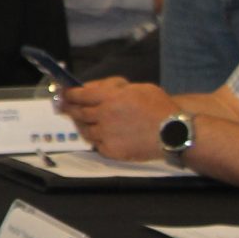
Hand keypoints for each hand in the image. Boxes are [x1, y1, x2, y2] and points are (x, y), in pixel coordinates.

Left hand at [61, 79, 179, 161]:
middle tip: (64, 107)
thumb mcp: (139, 88)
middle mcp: (105, 115)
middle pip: (78, 112)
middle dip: (69, 108)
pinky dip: (94, 138)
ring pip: (84, 129)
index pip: (80, 95)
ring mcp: (106, 134)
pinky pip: (95, 144)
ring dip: (81, 124)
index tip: (64, 93)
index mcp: (111, 98)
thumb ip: (114, 87)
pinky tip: (97, 135)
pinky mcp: (111, 150)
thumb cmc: (160, 109)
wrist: (174, 134)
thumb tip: (94, 87)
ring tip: (81, 121)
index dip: (69, 94)